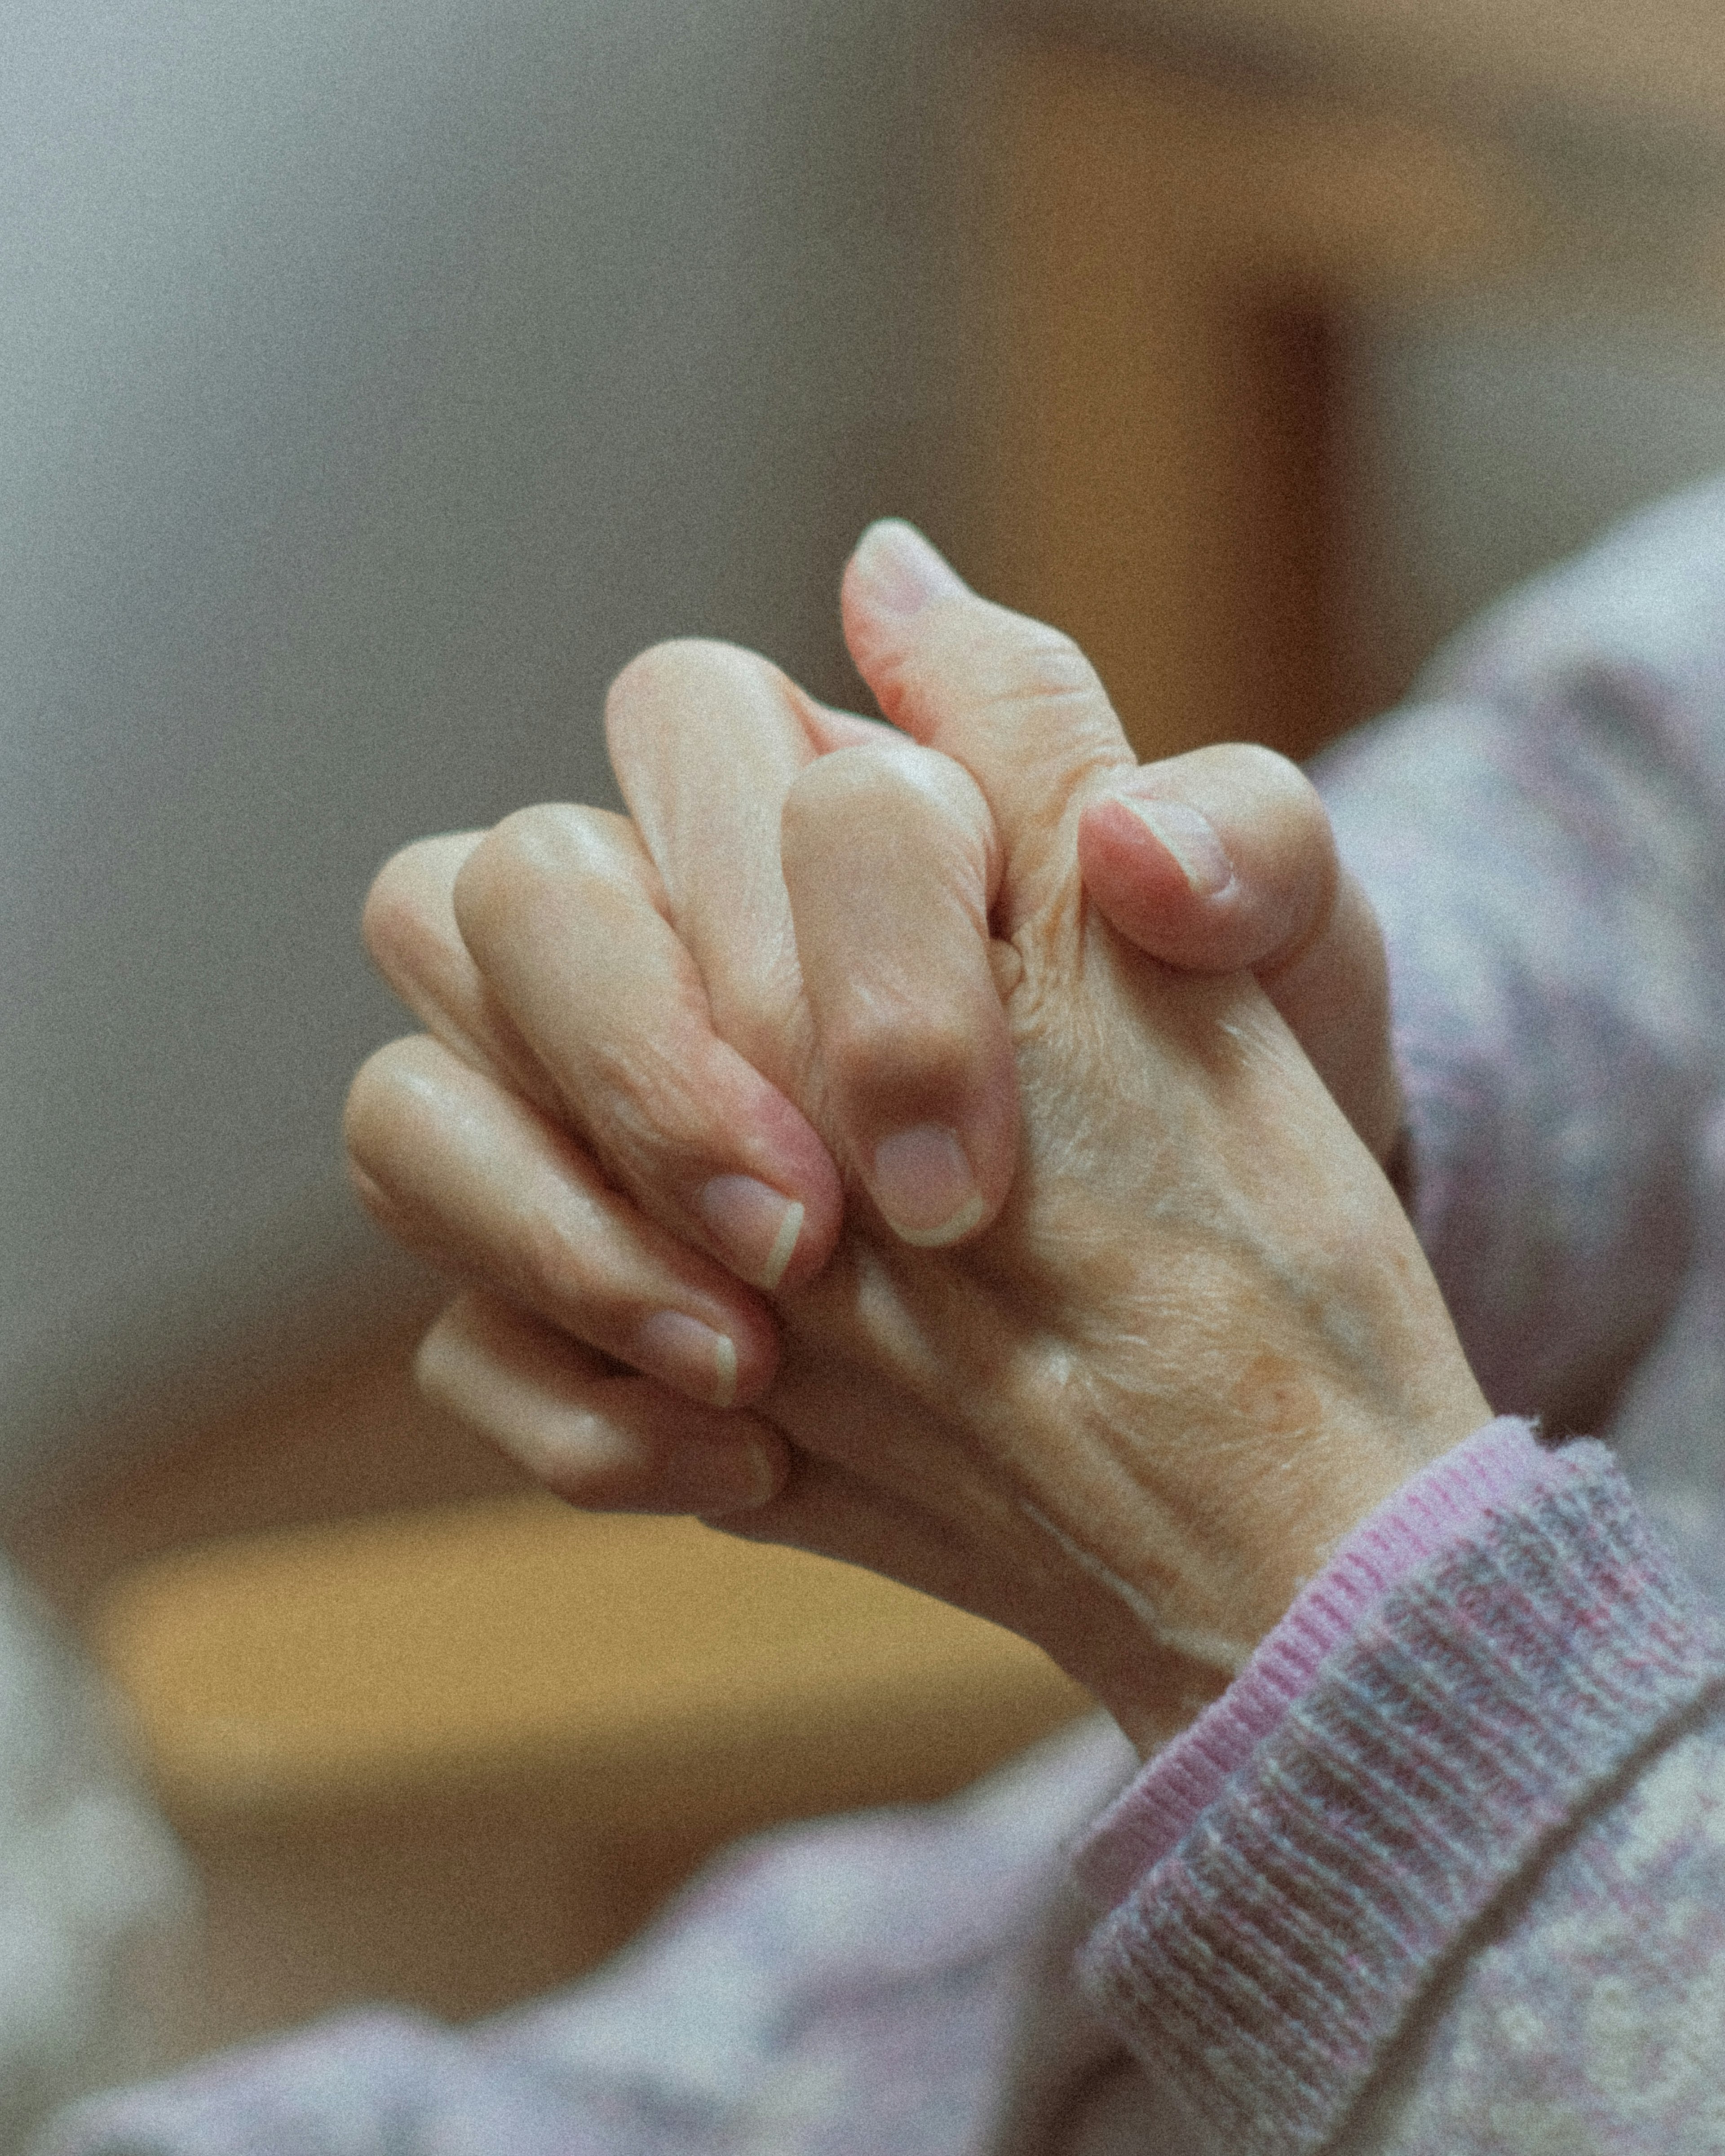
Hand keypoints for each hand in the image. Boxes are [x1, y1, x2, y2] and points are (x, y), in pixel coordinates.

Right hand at [346, 527, 1485, 1748]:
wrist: (1233, 1333)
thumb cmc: (1250, 1095)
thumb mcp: (1284, 951)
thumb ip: (1152, 779)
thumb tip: (896, 584)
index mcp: (808, 812)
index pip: (682, 725)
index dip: (793, 913)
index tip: (950, 1149)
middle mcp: (663, 948)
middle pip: (489, 894)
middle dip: (638, 1067)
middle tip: (805, 1235)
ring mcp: (589, 1136)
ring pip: (406, 1111)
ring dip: (555, 1232)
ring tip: (753, 1363)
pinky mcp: (576, 1315)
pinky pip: (461, 1340)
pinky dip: (578, 1409)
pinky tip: (749, 1460)